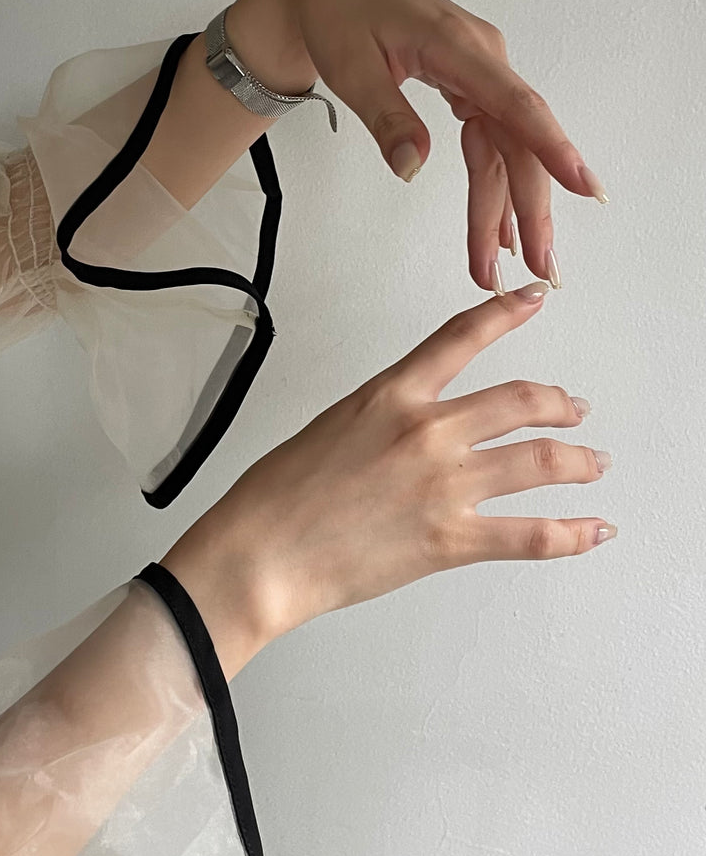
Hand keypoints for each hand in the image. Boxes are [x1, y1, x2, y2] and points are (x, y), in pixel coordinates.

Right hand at [162, 280, 614, 667]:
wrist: (262, 555)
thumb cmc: (274, 499)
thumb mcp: (327, 429)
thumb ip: (379, 420)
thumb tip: (408, 428)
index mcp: (389, 396)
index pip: (462, 338)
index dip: (506, 313)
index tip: (532, 300)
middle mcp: (427, 432)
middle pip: (521, 401)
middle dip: (559, 404)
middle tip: (573, 409)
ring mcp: (445, 486)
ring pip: (540, 461)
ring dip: (578, 461)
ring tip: (591, 462)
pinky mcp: (452, 541)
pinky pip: (531, 535)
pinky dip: (572, 533)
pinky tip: (593, 529)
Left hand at [278, 0, 609, 292]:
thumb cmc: (338, 13)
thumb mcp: (352, 66)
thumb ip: (386, 116)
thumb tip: (412, 167)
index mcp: (459, 48)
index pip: (517, 107)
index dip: (554, 150)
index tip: (587, 188)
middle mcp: (481, 61)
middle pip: (518, 142)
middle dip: (530, 208)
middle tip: (541, 266)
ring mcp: (477, 73)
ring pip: (503, 150)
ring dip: (505, 209)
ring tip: (503, 267)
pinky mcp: (466, 85)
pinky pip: (488, 142)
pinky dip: (491, 186)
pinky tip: (498, 230)